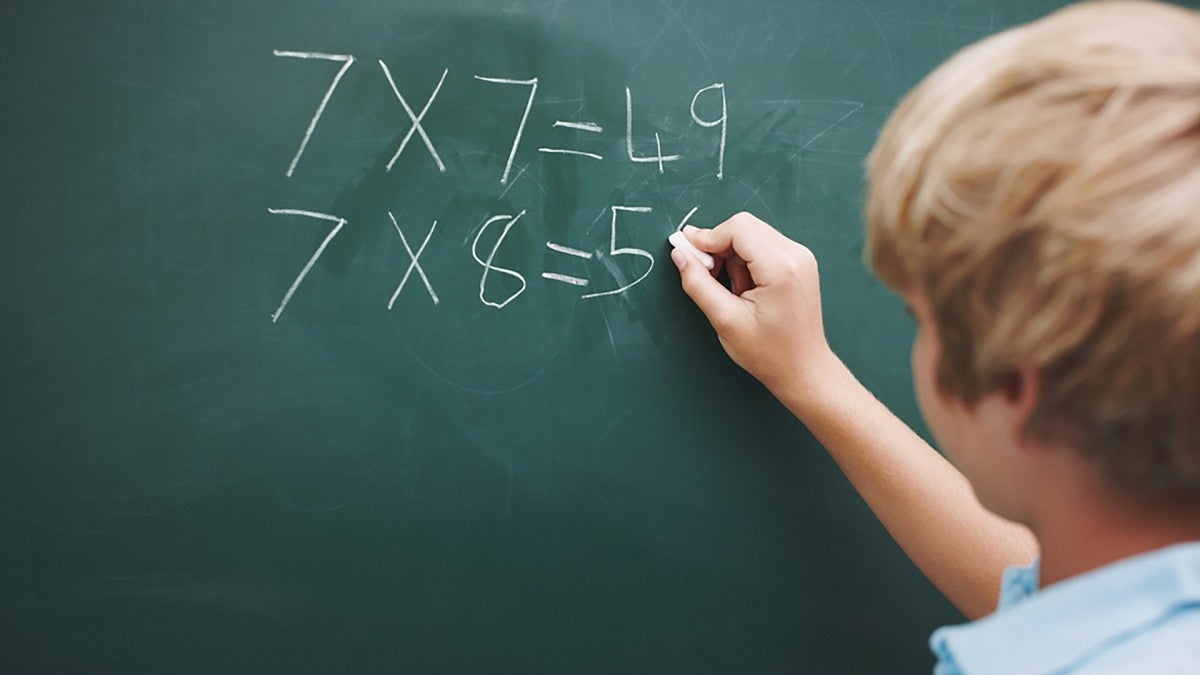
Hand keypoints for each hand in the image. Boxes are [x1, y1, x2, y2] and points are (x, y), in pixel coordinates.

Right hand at [672, 212, 836, 401]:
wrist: (804, 369)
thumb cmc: (770, 353)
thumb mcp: (726, 320)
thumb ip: (698, 284)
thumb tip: (680, 255)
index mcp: (782, 267)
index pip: (737, 228)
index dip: (706, 238)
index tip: (686, 254)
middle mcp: (796, 254)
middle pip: (744, 227)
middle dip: (718, 247)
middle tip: (706, 277)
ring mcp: (800, 257)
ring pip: (751, 235)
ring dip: (731, 256)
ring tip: (732, 291)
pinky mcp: (798, 262)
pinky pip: (762, 246)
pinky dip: (745, 260)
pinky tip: (743, 288)